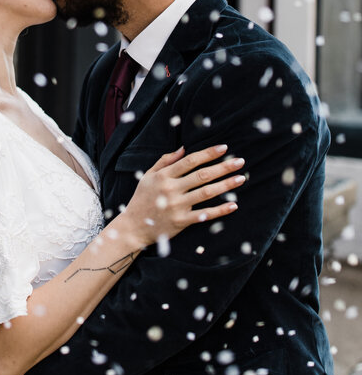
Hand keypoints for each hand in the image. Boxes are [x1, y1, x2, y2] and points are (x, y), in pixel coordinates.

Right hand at [122, 144, 245, 246]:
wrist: (133, 227)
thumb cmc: (142, 198)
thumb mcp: (148, 175)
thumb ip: (165, 161)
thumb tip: (183, 148)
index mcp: (164, 176)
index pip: (190, 161)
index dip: (208, 153)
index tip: (224, 147)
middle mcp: (171, 189)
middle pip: (202, 175)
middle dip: (223, 167)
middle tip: (240, 161)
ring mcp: (177, 206)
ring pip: (206, 193)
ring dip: (226, 185)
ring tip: (241, 178)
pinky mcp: (182, 221)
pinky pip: (205, 214)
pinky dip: (220, 210)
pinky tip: (233, 205)